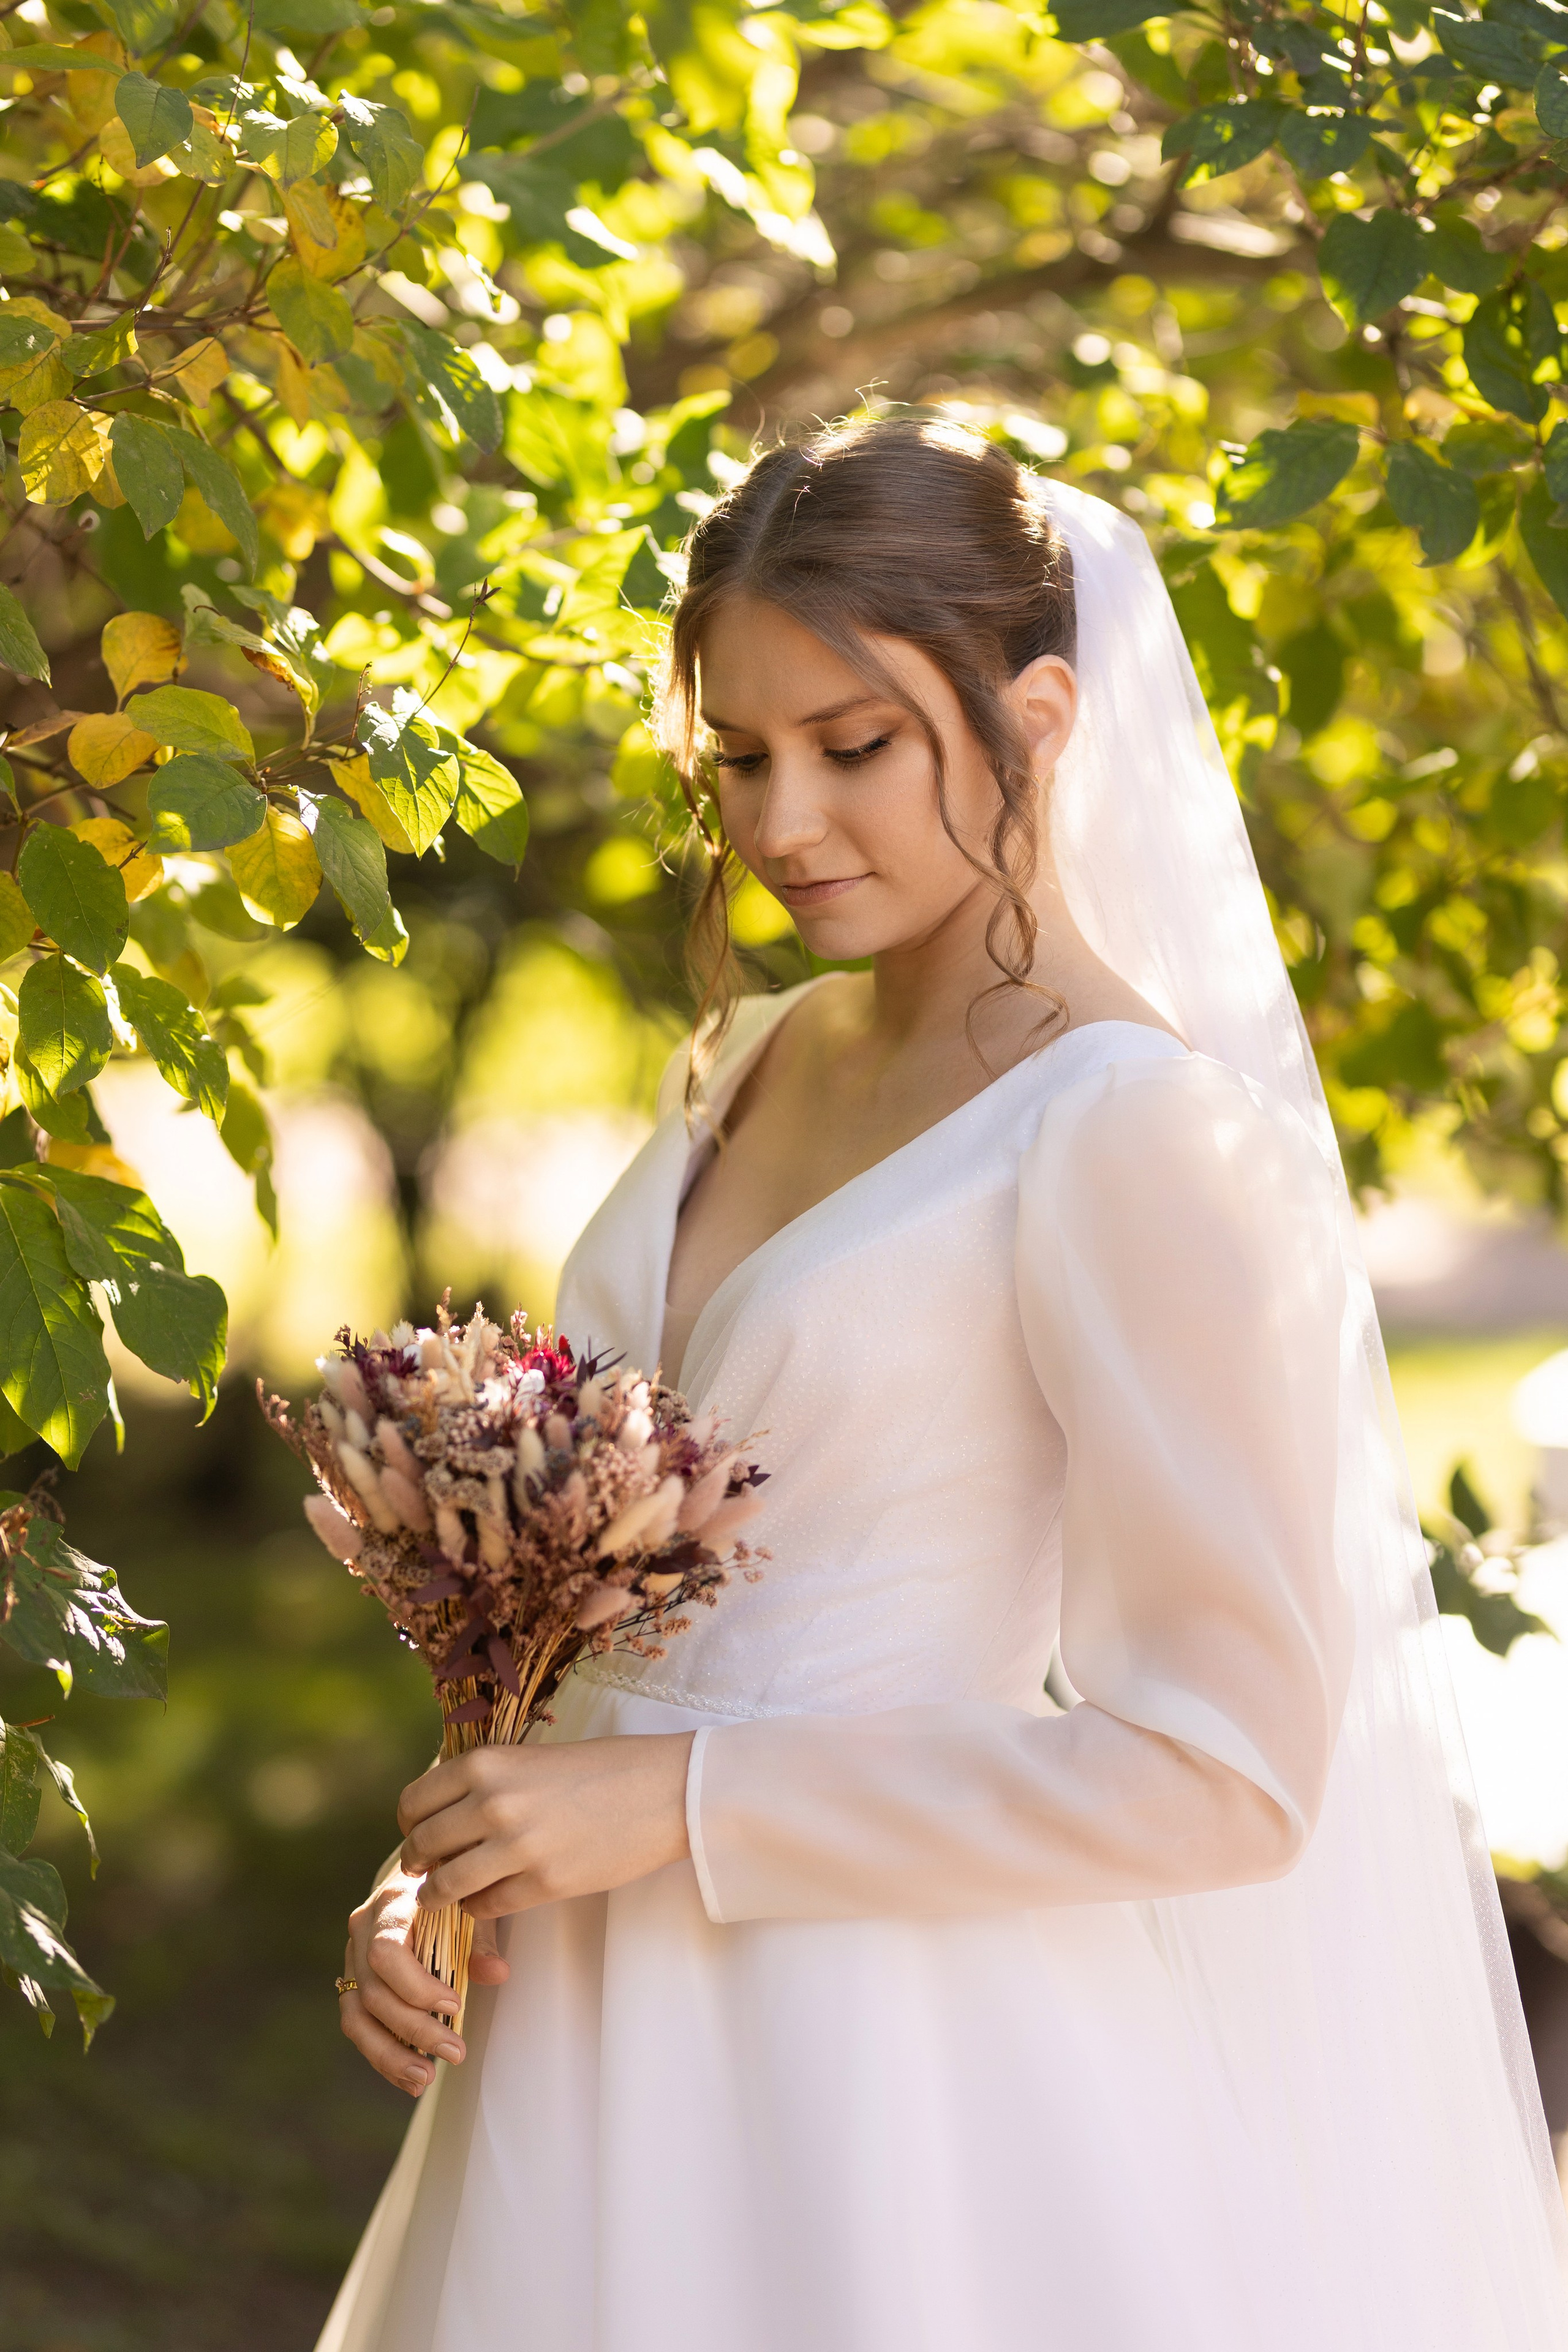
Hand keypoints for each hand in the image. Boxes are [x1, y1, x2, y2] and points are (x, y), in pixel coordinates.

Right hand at [338, 1867, 511, 2096]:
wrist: (423, 1879)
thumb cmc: (452, 1894)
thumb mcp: (471, 1906)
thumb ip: (481, 1939)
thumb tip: (497, 1974)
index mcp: (391, 1904)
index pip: (387, 1953)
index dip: (416, 1986)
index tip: (456, 2005)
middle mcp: (362, 1930)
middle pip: (374, 1992)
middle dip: (414, 2029)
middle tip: (456, 2052)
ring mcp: (351, 1957)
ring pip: (357, 2017)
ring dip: (391, 2055)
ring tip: (426, 2080)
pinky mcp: (352, 1982)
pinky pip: (358, 2026)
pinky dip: (383, 2056)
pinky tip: (411, 2078)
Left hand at [397, 1733, 694, 1918]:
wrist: (663, 1790)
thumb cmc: (600, 1769)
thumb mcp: (530, 1759)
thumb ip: (485, 1783)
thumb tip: (439, 1818)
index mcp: (486, 1763)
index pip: (413, 1803)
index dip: (411, 1825)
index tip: (420, 1835)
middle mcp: (493, 1803)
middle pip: (422, 1846)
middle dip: (419, 1863)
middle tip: (429, 1870)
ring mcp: (517, 1846)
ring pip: (444, 1886)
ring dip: (440, 1895)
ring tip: (449, 1893)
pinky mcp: (543, 1883)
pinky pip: (485, 1908)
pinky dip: (480, 1908)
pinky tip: (492, 1897)